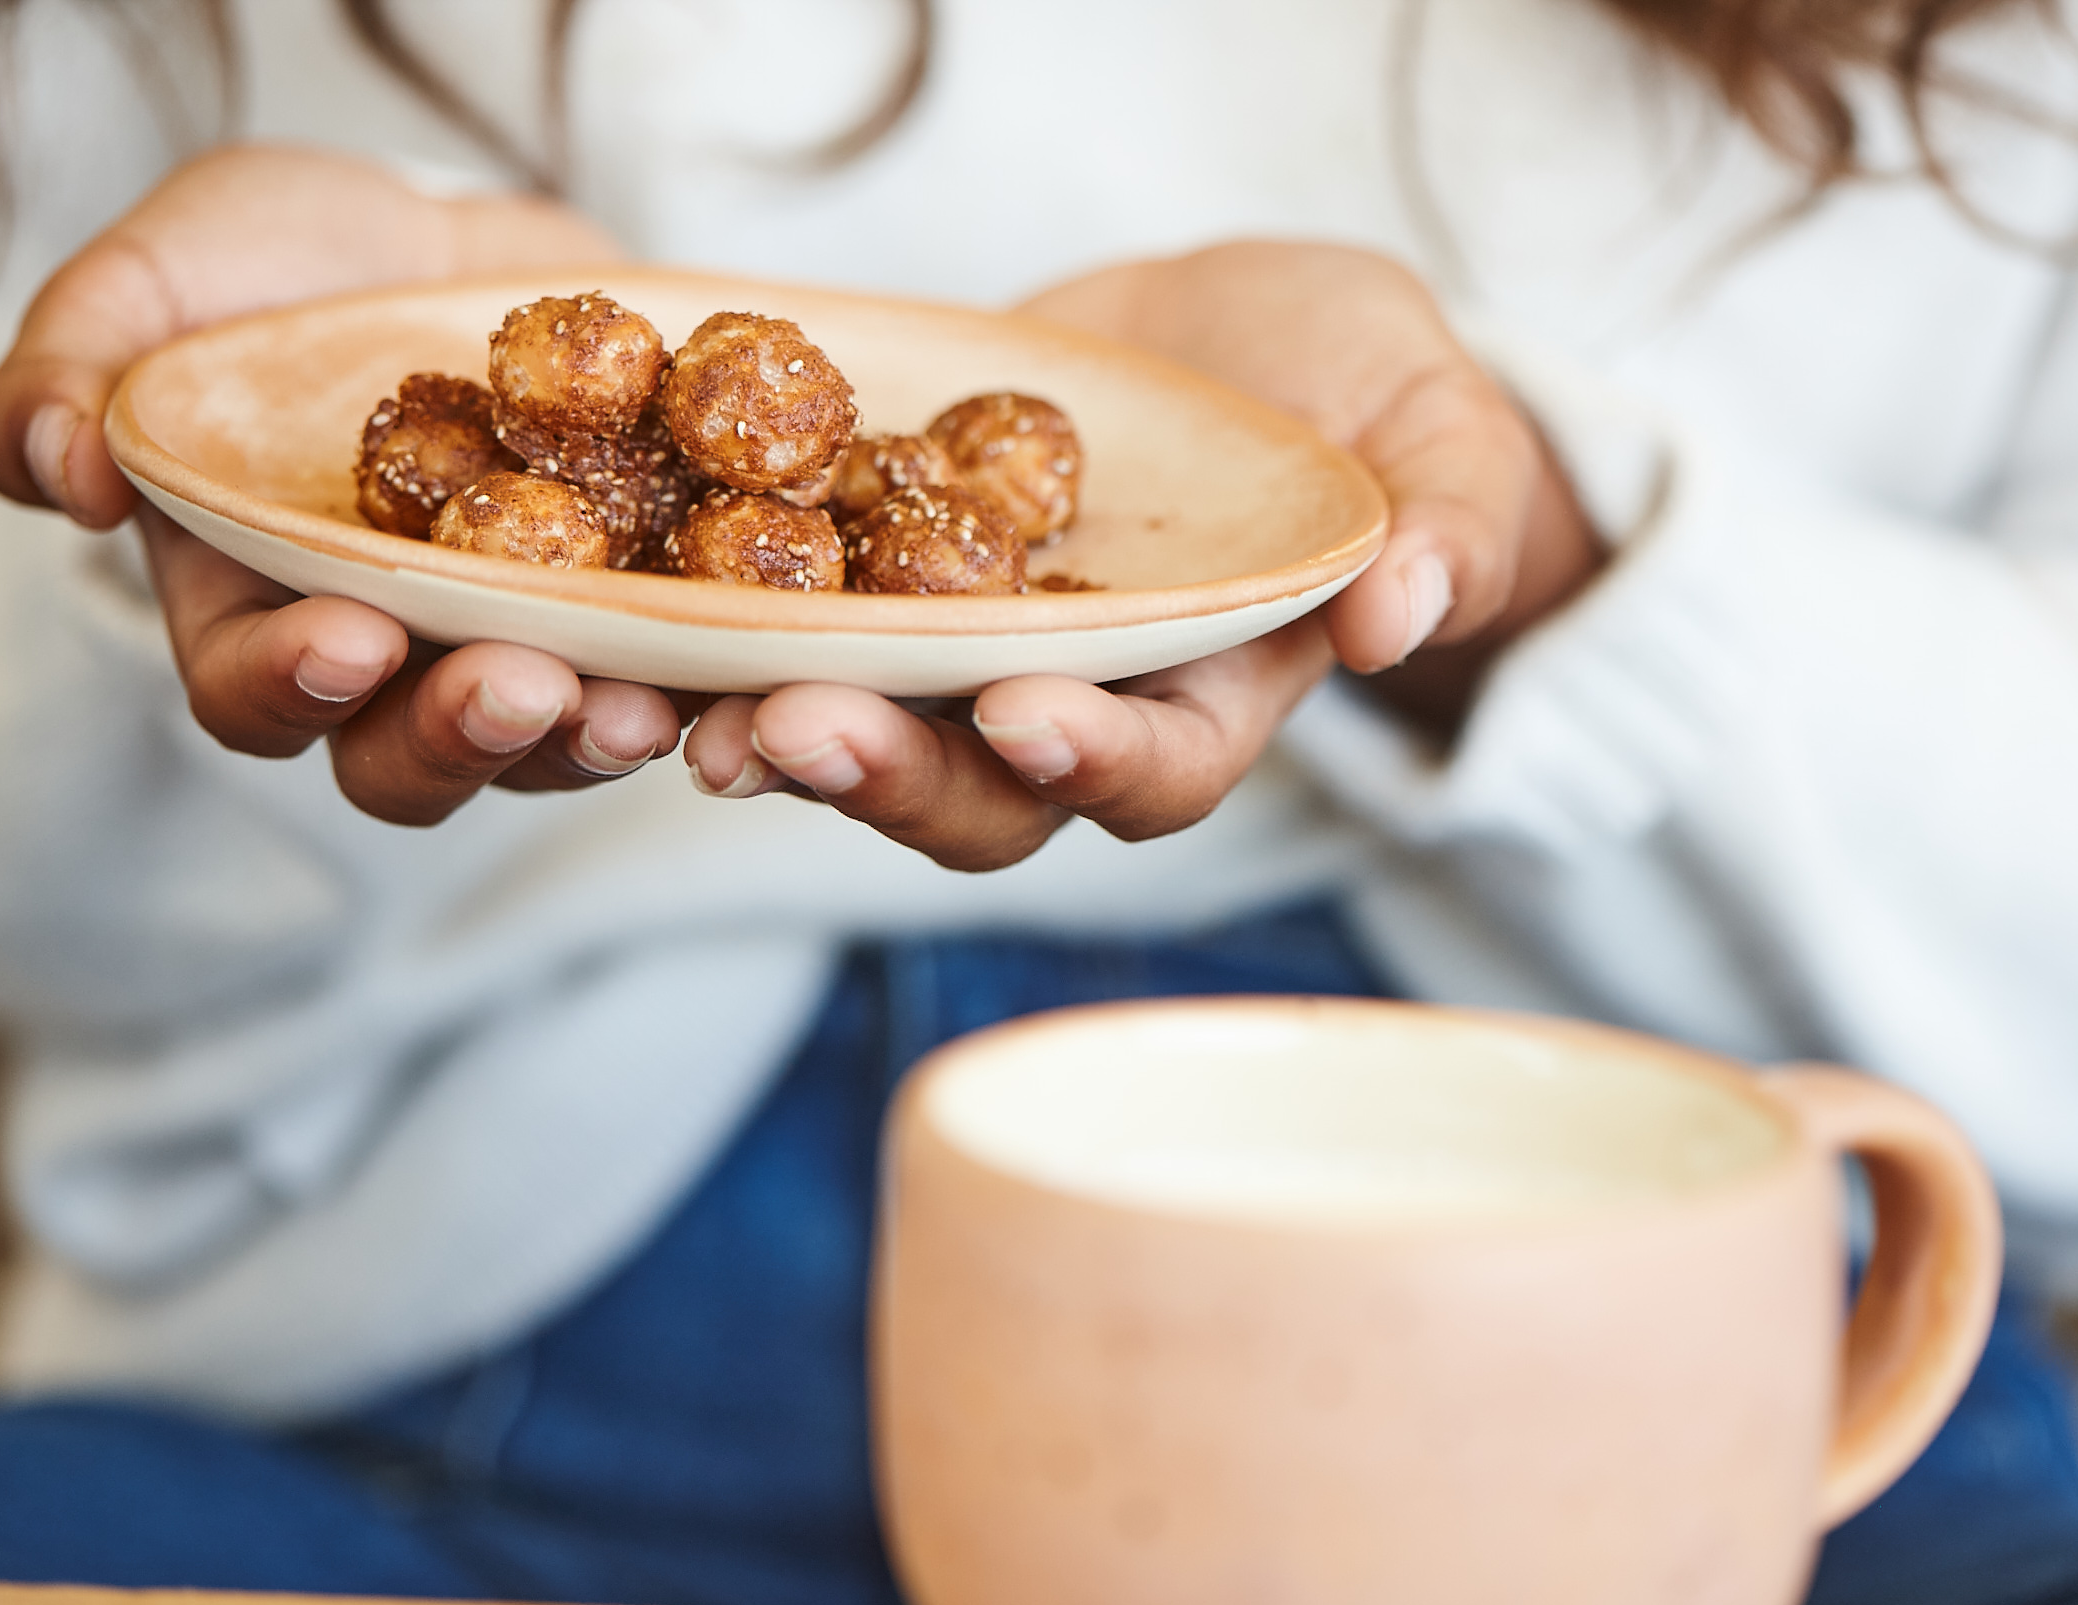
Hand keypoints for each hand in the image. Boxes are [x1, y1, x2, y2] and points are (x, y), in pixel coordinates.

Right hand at [0, 144, 687, 823]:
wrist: (438, 242)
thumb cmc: (274, 271)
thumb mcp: (158, 283)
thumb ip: (75, 371)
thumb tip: (55, 467)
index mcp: (256, 613)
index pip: (258, 694)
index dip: (294, 684)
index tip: (346, 637)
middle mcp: (394, 667)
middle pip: (413, 762)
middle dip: (464, 735)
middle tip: (520, 686)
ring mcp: (521, 652)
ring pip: (553, 747)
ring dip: (594, 738)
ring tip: (641, 703)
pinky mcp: (634, 618)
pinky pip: (676, 679)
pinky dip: (708, 681)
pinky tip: (745, 659)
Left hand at [682, 240, 1599, 868]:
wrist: (1239, 338)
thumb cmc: (1364, 392)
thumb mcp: (1438, 430)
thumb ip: (1447, 521)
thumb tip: (1406, 613)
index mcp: (1214, 702)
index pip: (1159, 770)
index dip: (1093, 762)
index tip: (1027, 718)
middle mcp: (1076, 709)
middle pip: (980, 794)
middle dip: (891, 773)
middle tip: (796, 732)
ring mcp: (968, 653)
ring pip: (862, 731)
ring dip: (768, 733)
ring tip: (680, 711)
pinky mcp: (883, 578)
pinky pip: (790, 623)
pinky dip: (713, 635)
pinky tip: (630, 622)